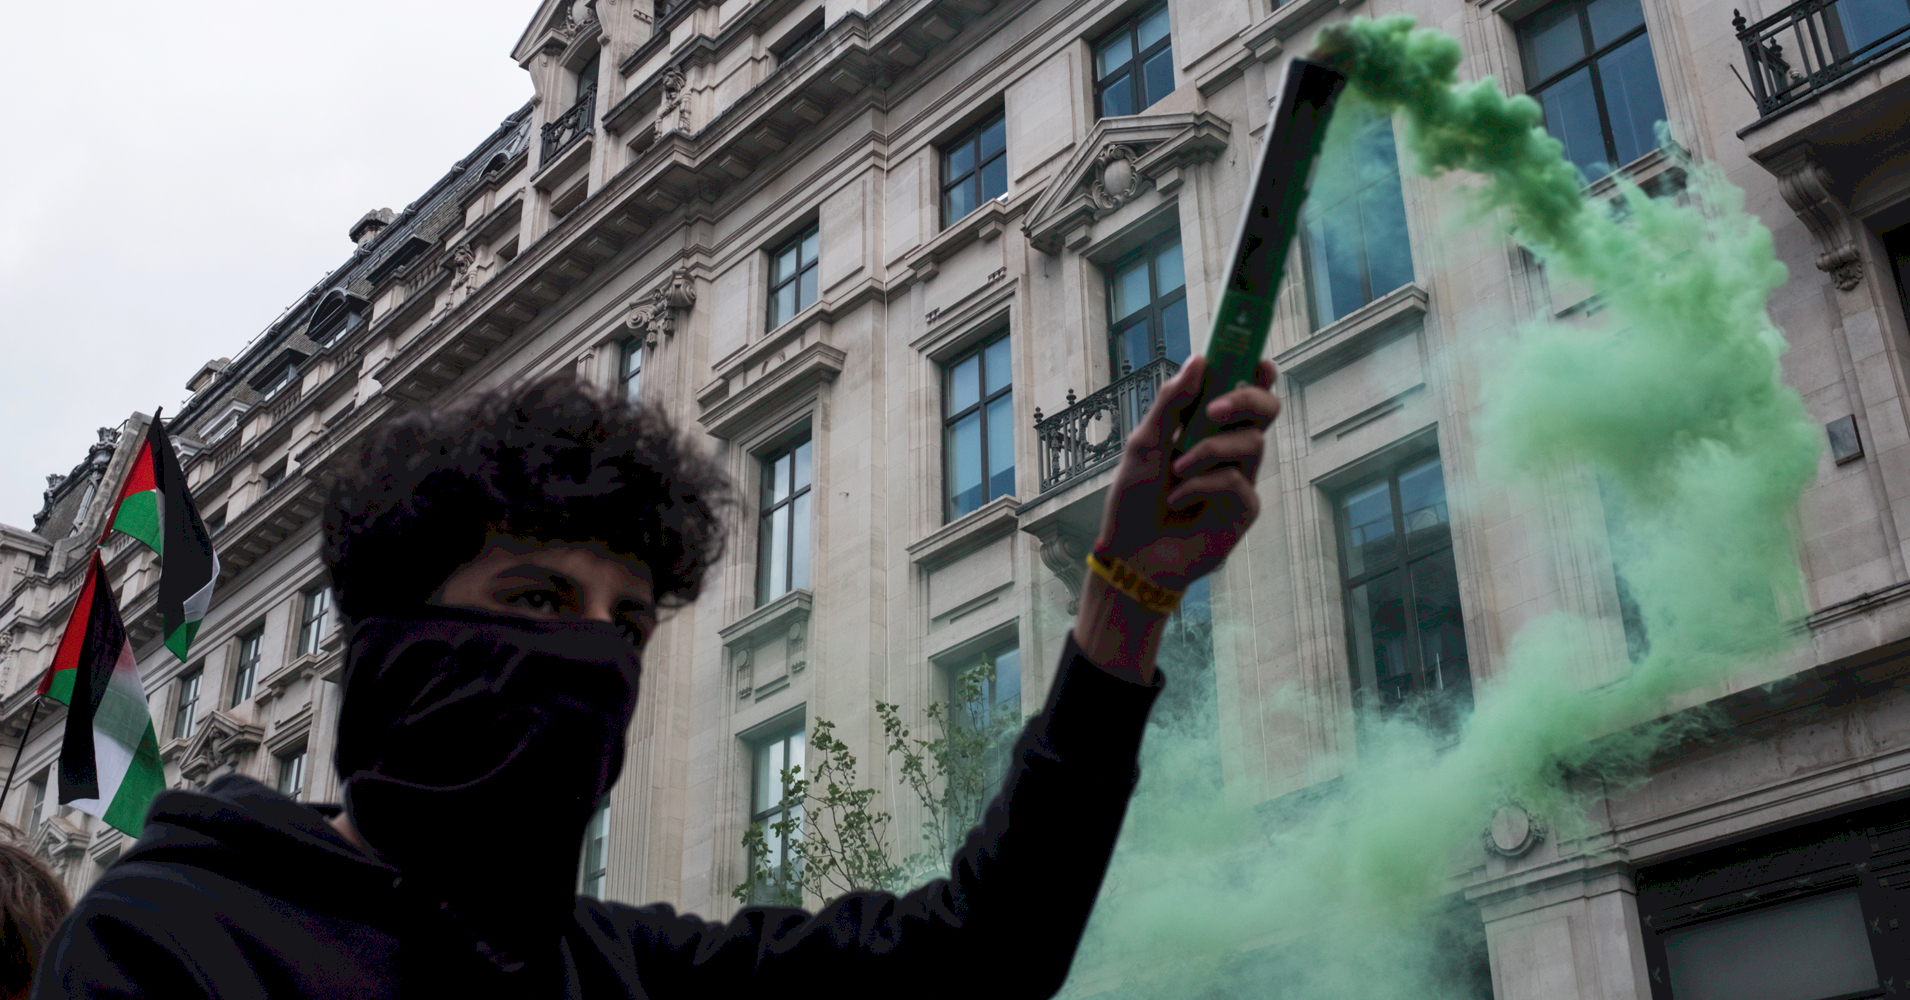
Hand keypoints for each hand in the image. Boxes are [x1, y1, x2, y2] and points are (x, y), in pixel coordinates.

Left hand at [1094, 355, 1281, 591]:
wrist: (1131, 552)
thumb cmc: (1135, 498)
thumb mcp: (1145, 443)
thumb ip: (1172, 403)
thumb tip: (1199, 360)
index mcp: (1208, 428)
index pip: (1243, 390)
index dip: (1257, 372)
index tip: (1257, 359)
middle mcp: (1230, 449)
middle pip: (1265, 411)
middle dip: (1247, 400)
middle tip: (1216, 408)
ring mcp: (1241, 479)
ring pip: (1251, 444)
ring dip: (1210, 451)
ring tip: (1177, 469)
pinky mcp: (1243, 510)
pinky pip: (1236, 483)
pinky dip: (1202, 485)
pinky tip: (1177, 499)